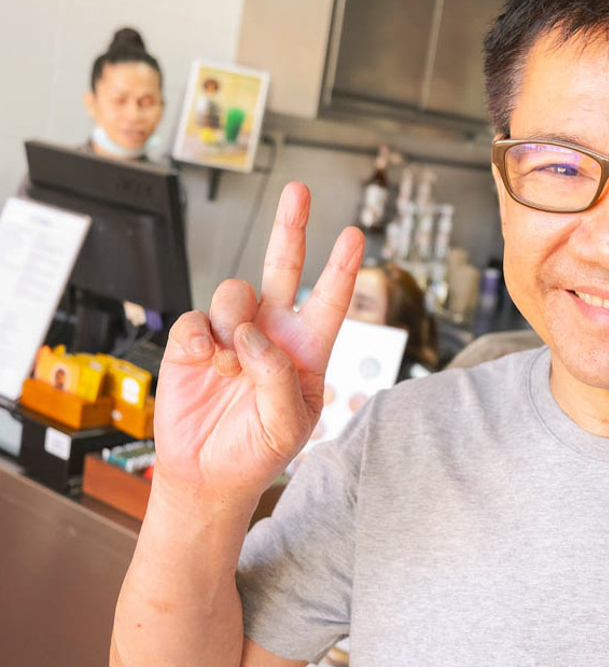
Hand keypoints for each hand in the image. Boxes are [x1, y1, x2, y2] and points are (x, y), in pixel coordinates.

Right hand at [152, 183, 363, 501]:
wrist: (209, 475)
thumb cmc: (259, 450)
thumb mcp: (288, 422)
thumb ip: (276, 374)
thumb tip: (251, 332)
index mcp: (308, 349)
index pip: (331, 301)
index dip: (343, 268)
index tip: (356, 235)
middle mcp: (272, 331)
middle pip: (284, 267)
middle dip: (291, 227)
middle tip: (299, 190)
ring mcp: (233, 333)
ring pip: (234, 292)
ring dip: (233, 323)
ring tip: (230, 363)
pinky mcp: (194, 341)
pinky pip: (194, 319)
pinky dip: (198, 341)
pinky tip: (204, 363)